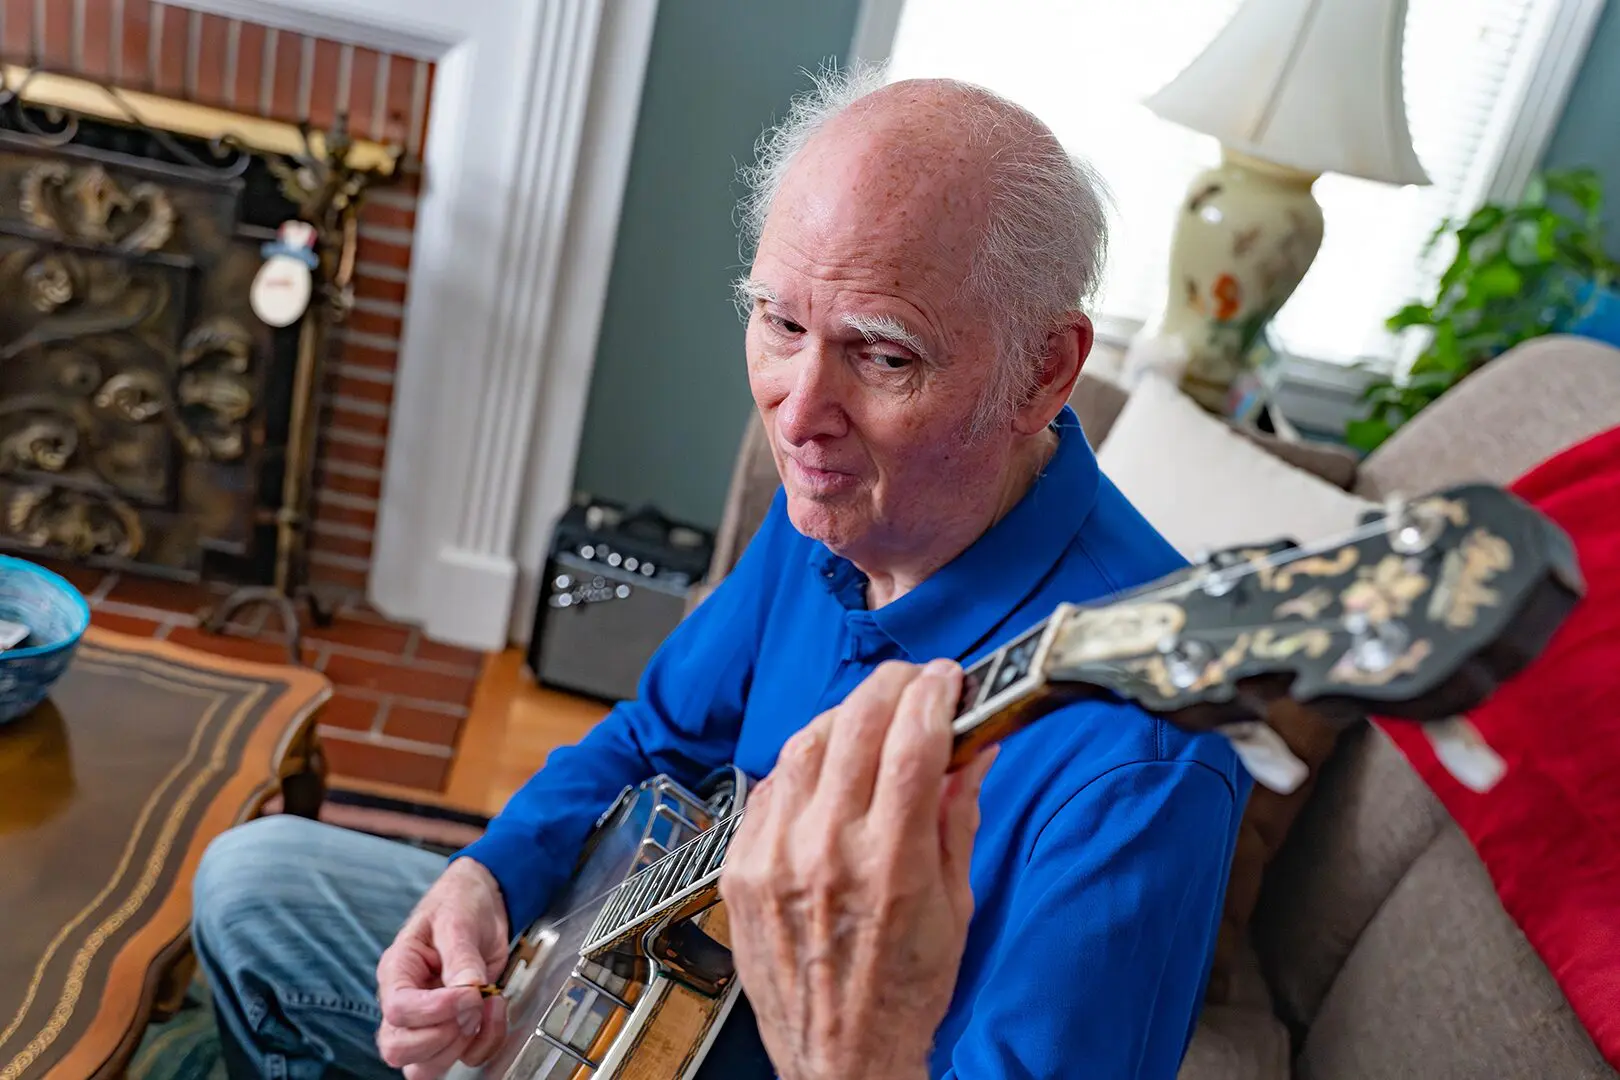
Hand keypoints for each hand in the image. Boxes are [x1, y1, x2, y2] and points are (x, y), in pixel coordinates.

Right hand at [375, 857, 510, 1078]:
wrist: (483, 901)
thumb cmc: (460, 904)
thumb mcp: (458, 920)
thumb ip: (462, 957)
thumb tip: (468, 990)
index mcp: (398, 971)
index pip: (397, 1010)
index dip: (434, 1011)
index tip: (470, 993)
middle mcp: (406, 1002)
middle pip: (399, 1049)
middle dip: (443, 1036)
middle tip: (473, 1004)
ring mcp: (428, 1020)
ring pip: (424, 1066)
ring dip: (463, 1045)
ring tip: (486, 1006)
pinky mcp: (454, 1027)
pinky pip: (463, 1058)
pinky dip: (485, 1043)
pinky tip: (495, 1011)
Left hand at [719, 659, 997, 1079]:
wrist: (839, 1058)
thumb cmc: (904, 992)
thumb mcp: (956, 906)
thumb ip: (960, 817)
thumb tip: (973, 749)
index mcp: (891, 863)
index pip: (913, 741)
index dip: (936, 694)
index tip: (950, 680)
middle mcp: (827, 852)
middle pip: (857, 724)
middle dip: (894, 686)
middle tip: (915, 684)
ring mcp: (775, 857)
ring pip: (806, 741)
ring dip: (845, 715)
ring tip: (872, 720)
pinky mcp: (741, 868)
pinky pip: (770, 784)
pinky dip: (802, 762)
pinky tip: (826, 769)